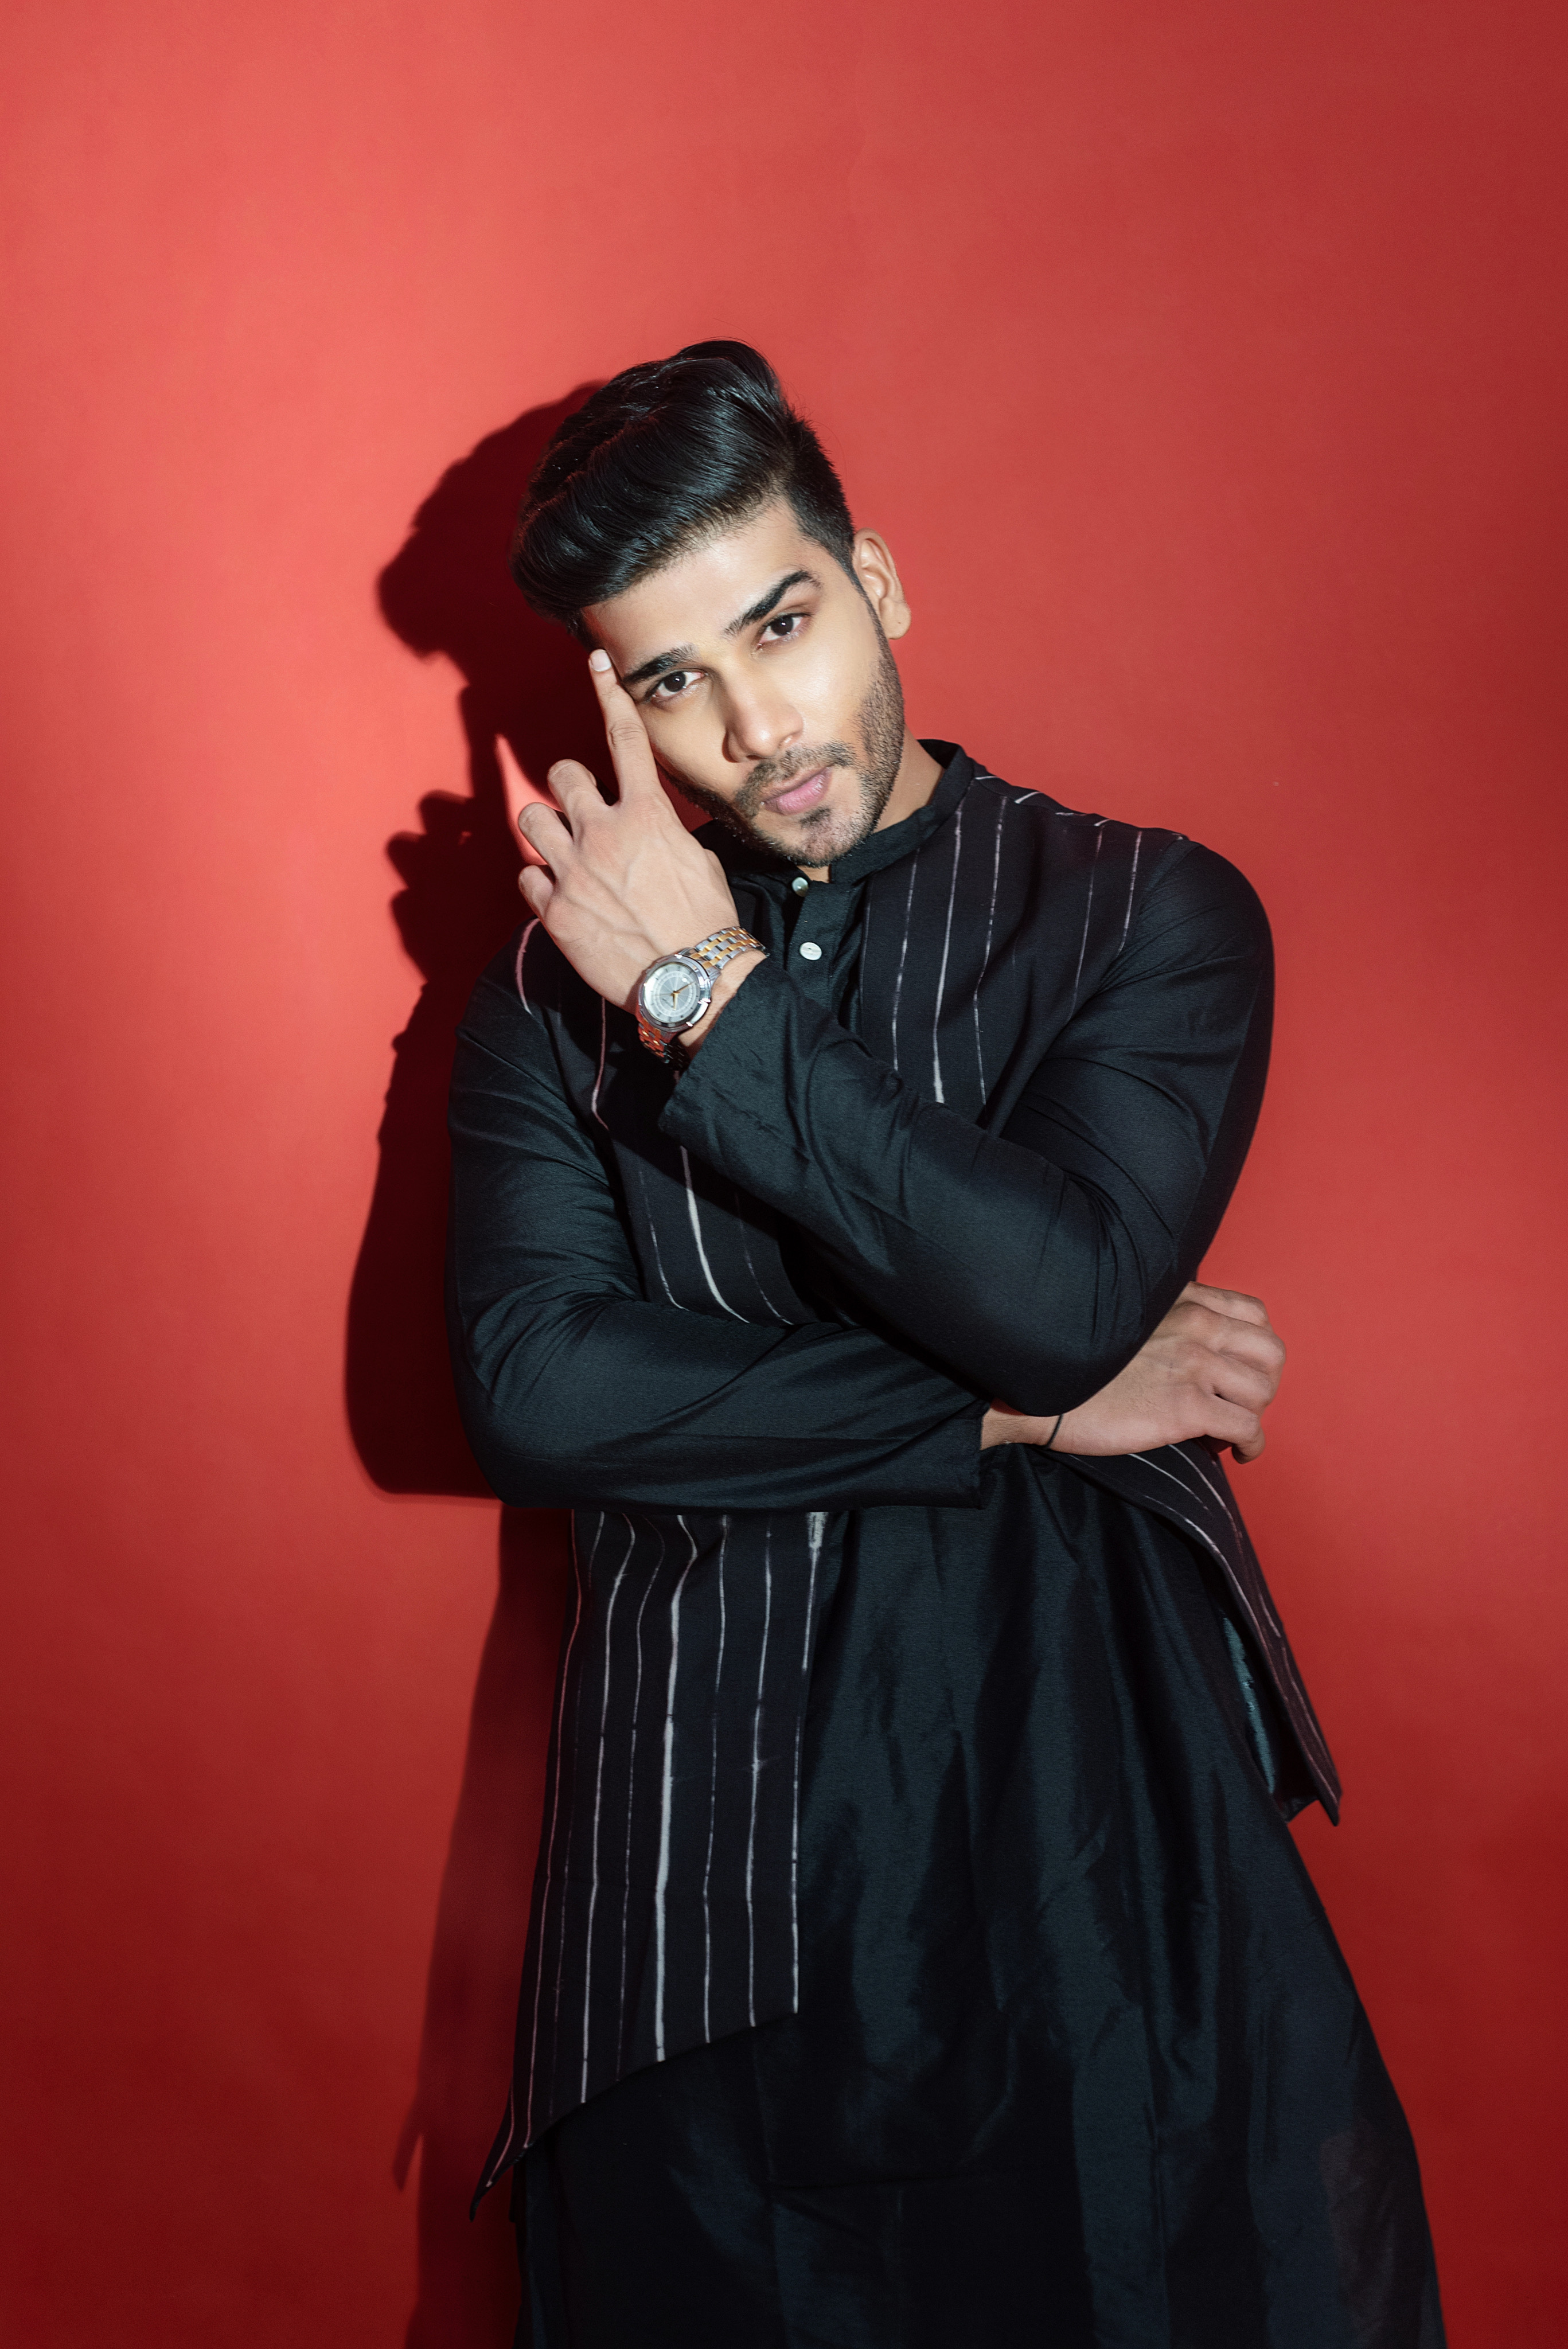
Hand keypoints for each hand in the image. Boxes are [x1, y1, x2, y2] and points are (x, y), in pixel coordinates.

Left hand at [496, 651, 752, 1016]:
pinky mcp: (554, 911)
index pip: (624, 739)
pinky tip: (564, 899)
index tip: (596, 663)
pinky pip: (526, 876)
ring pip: (530, 819)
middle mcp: (603, 834)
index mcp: (647, 816)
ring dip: (546, 831)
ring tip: (565, 853)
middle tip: (581, 811)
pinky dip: (541, 883)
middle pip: (561, 775)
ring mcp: (573, 872)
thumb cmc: (705, 924)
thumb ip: (662, 834)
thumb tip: (648, 830)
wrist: (691, 980)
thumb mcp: (696, 862)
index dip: (608, 694)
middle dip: (568, 788)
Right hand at [981, 1283, 1285, 1462]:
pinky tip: (1237, 1453)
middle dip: (1264, 1383)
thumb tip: (1190, 1341)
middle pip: (1271, 1352)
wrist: (1043, 1388)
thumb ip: (1164, 1317)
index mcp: (1182, 1299)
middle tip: (1240, 1404)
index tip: (1240, 1369)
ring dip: (1254, 1415)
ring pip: (1262, 1392)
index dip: (1256, 1347)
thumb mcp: (1127, 1316)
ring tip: (1231, 1432)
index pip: (1254, 1314)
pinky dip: (1251, 1445)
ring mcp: (1194, 1365)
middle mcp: (1196, 1324)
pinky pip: (1247, 1427)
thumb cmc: (1077, 1356)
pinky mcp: (1187, 1407)